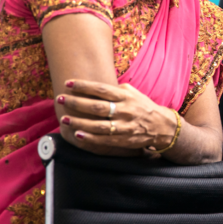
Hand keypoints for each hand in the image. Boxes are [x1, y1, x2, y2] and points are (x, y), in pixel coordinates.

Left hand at [56, 79, 176, 153]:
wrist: (162, 127)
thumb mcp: (134, 94)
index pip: (102, 89)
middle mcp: (126, 110)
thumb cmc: (143, 107)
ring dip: (79, 122)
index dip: (84, 86)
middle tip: (60, 98)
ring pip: (99, 125)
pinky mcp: (124, 140)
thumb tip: (97, 85)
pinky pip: (105, 140)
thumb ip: (117, 89)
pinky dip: (90, 138)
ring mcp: (125, 126)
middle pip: (97, 106)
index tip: (68, 83)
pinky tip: (78, 134)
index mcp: (126, 97)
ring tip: (64, 119)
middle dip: (76, 102)